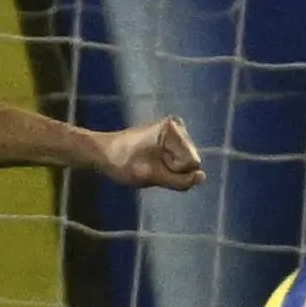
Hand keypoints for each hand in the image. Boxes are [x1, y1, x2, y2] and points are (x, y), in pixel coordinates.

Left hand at [88, 119, 205, 192]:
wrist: (103, 153)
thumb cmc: (122, 162)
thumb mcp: (151, 176)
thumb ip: (180, 180)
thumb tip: (202, 177)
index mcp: (172, 128)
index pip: (192, 163)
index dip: (173, 169)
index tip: (152, 163)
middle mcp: (178, 126)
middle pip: (192, 162)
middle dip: (172, 169)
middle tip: (149, 165)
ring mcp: (177, 132)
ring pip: (188, 164)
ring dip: (169, 169)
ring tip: (148, 162)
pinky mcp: (174, 139)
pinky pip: (182, 162)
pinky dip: (168, 166)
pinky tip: (151, 161)